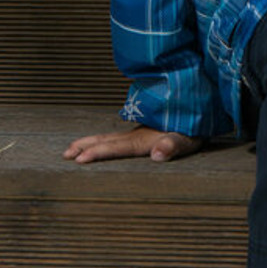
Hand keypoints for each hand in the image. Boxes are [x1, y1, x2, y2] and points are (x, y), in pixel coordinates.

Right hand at [65, 126, 205, 163]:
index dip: (99, 153)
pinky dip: (102, 139)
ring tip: (71, 148)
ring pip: (108, 136)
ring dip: (89, 142)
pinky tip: (99, 141)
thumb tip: (158, 154)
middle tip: (65, 155)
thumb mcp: (188, 139)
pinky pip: (116, 136)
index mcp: (144, 139)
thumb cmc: (195, 128)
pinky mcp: (143, 130)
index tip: (79, 159)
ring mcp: (138, 131)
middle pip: (106, 141)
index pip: (117, 148)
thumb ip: (173, 145)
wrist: (201, 107)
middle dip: (85, 147)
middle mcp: (137, 134)